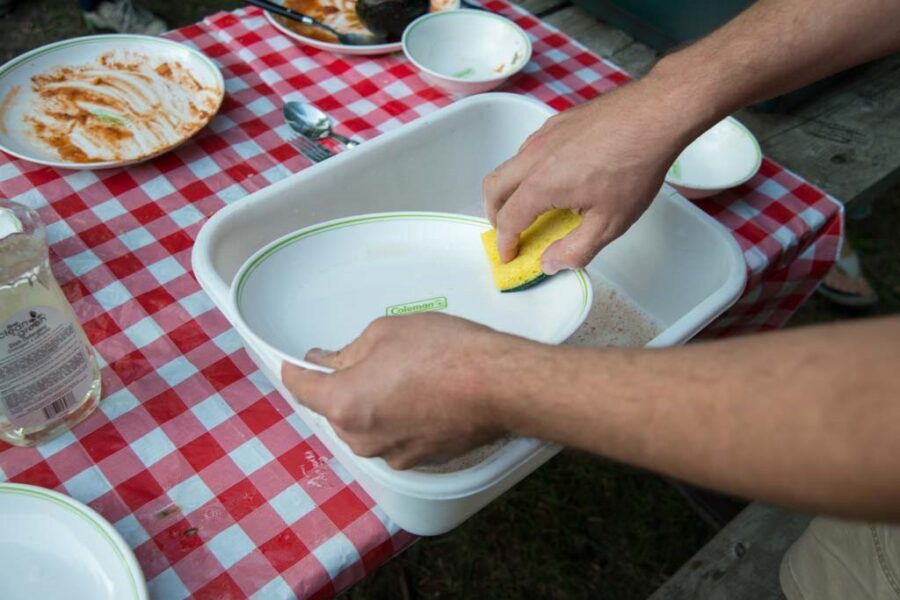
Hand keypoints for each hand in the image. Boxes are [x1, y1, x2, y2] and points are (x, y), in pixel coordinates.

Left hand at [281, 313, 525, 469]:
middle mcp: (362, 439)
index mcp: (345, 404)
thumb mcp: (386, 332)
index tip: (296, 361)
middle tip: (367, 358)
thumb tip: (333, 362)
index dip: (295, 370)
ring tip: (405, 375)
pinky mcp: (419, 461)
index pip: (301, 389)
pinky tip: (423, 394)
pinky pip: (394, 436)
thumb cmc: (445, 353)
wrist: (498, 385)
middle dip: (343, 385)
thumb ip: (349, 351)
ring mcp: (391, 455)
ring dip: (372, 403)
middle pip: (335, 410)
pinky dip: (398, 418)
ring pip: (365, 425)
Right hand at [483, 80, 690, 272]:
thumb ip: (576, 249)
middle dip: (494, 215)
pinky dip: (526, 169)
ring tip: (530, 205)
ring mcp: (544, 135)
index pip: (508, 219)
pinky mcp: (557, 122)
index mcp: (542, 185)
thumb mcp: (610, 223)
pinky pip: (529, 148)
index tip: (510, 254)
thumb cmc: (636, 166)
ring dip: (509, 189)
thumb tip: (550, 263)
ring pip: (510, 165)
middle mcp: (534, 157)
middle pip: (493, 188)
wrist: (655, 114)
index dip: (505, 242)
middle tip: (507, 231)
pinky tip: (552, 176)